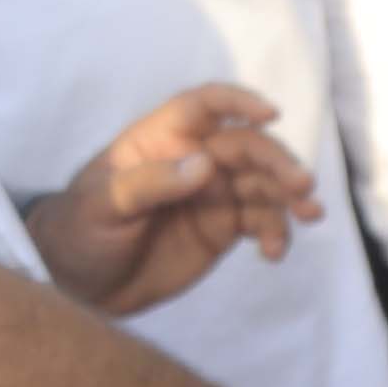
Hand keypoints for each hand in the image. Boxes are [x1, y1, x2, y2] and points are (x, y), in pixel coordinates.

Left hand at [30, 85, 319, 315]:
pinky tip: (274, 253)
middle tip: (302, 186)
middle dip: (277, 162)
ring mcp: (212, 194)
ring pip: (262, 184)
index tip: (270, 114)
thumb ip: (150, 183)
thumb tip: (204, 164)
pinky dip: (275, 232)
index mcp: (161, 139)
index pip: (204, 106)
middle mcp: (194, 159)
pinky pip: (260, 222)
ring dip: (289, 196)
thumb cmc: (80, 230)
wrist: (78, 283)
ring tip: (309, 216)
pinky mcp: (222, 228)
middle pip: (246, 147)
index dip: (237, 102)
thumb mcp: (103, 205)